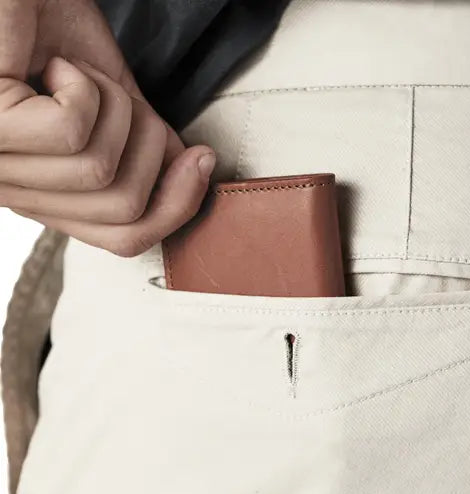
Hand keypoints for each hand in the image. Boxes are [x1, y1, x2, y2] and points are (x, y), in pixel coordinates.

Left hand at [0, 0, 215, 255]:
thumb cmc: (46, 27)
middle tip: (118, 97)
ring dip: (113, 109)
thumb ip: (148, 151)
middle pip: (124, 213)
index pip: (124, 240)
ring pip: (100, 174)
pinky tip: (53, 66)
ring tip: (77, 75)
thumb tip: (196, 176)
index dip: (177, 208)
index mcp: (42, 195)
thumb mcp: (113, 105)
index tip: (201, 161)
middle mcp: (13, 191)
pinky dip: (83, 88)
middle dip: (150, 148)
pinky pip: (71, 132)